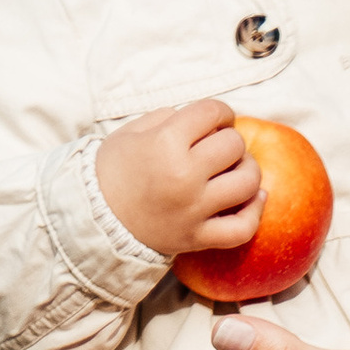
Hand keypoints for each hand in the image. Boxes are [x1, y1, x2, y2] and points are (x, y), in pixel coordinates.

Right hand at [95, 100, 261, 264]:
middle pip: (234, 145)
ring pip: (247, 183)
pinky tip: (255, 198)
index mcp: (165, 143)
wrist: (94, 220)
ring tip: (236, 169)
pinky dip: (255, 212)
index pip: (212, 112)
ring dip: (248, 170)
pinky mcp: (198, 237)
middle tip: (219, 147)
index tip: (217, 120)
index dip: (220, 112)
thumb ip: (171, 117)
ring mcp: (193, 210)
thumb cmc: (113, 171)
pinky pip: (243, 228)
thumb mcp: (133, 132)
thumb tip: (209, 119)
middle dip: (230, 140)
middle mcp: (184, 176)